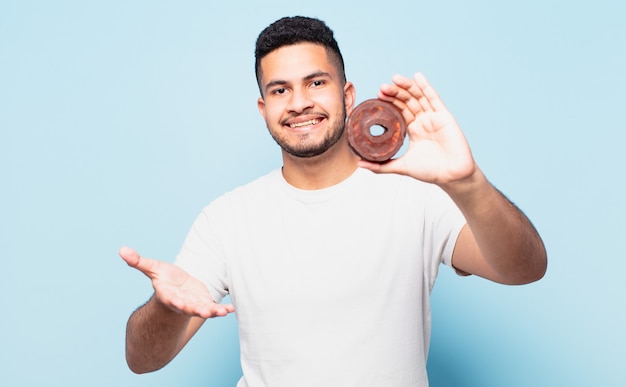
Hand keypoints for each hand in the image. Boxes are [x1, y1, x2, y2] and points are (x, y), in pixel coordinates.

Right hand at [119, 246, 234, 317]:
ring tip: (221, 312)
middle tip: (203, 312)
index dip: (173, 299)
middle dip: (195, 309)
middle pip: (187, 307)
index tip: (177, 301)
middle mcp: (181, 303)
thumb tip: (121, 250)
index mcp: (167, 294)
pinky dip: (222, 310)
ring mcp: (194, 305)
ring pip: (203, 310)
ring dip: (211, 312)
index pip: (169, 297)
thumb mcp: (153, 269)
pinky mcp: (205, 304)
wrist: (178, 290)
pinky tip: (230, 309)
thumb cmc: (165, 280)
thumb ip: (139, 261)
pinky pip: (214, 309)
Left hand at [358, 73, 475, 185]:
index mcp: (413, 130)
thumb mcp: (401, 167)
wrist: (451, 176)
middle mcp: (423, 121)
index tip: (376, 97)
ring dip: (407, 87)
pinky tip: (418, 76)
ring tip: (394, 79)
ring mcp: (433, 117)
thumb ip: (381, 166)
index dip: (389, 103)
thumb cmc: (430, 172)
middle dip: (395, 93)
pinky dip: (426, 87)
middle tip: (382, 88)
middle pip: (407, 102)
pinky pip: (434, 98)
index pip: (399, 111)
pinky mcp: (444, 116)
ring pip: (418, 97)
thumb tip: (359, 164)